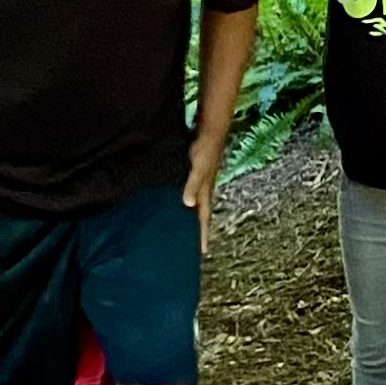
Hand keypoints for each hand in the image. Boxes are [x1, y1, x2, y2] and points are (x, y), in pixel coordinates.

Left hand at [183, 132, 225, 257]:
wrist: (210, 131)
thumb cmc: (206, 150)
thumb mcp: (198, 169)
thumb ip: (192, 185)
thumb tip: (187, 204)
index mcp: (205, 194)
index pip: (204, 220)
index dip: (203, 236)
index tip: (203, 253)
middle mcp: (202, 192)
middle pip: (199, 217)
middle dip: (197, 232)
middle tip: (191, 249)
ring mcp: (198, 184)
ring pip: (193, 207)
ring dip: (189, 219)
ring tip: (181, 231)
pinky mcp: (192, 176)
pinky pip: (188, 195)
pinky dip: (184, 204)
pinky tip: (175, 205)